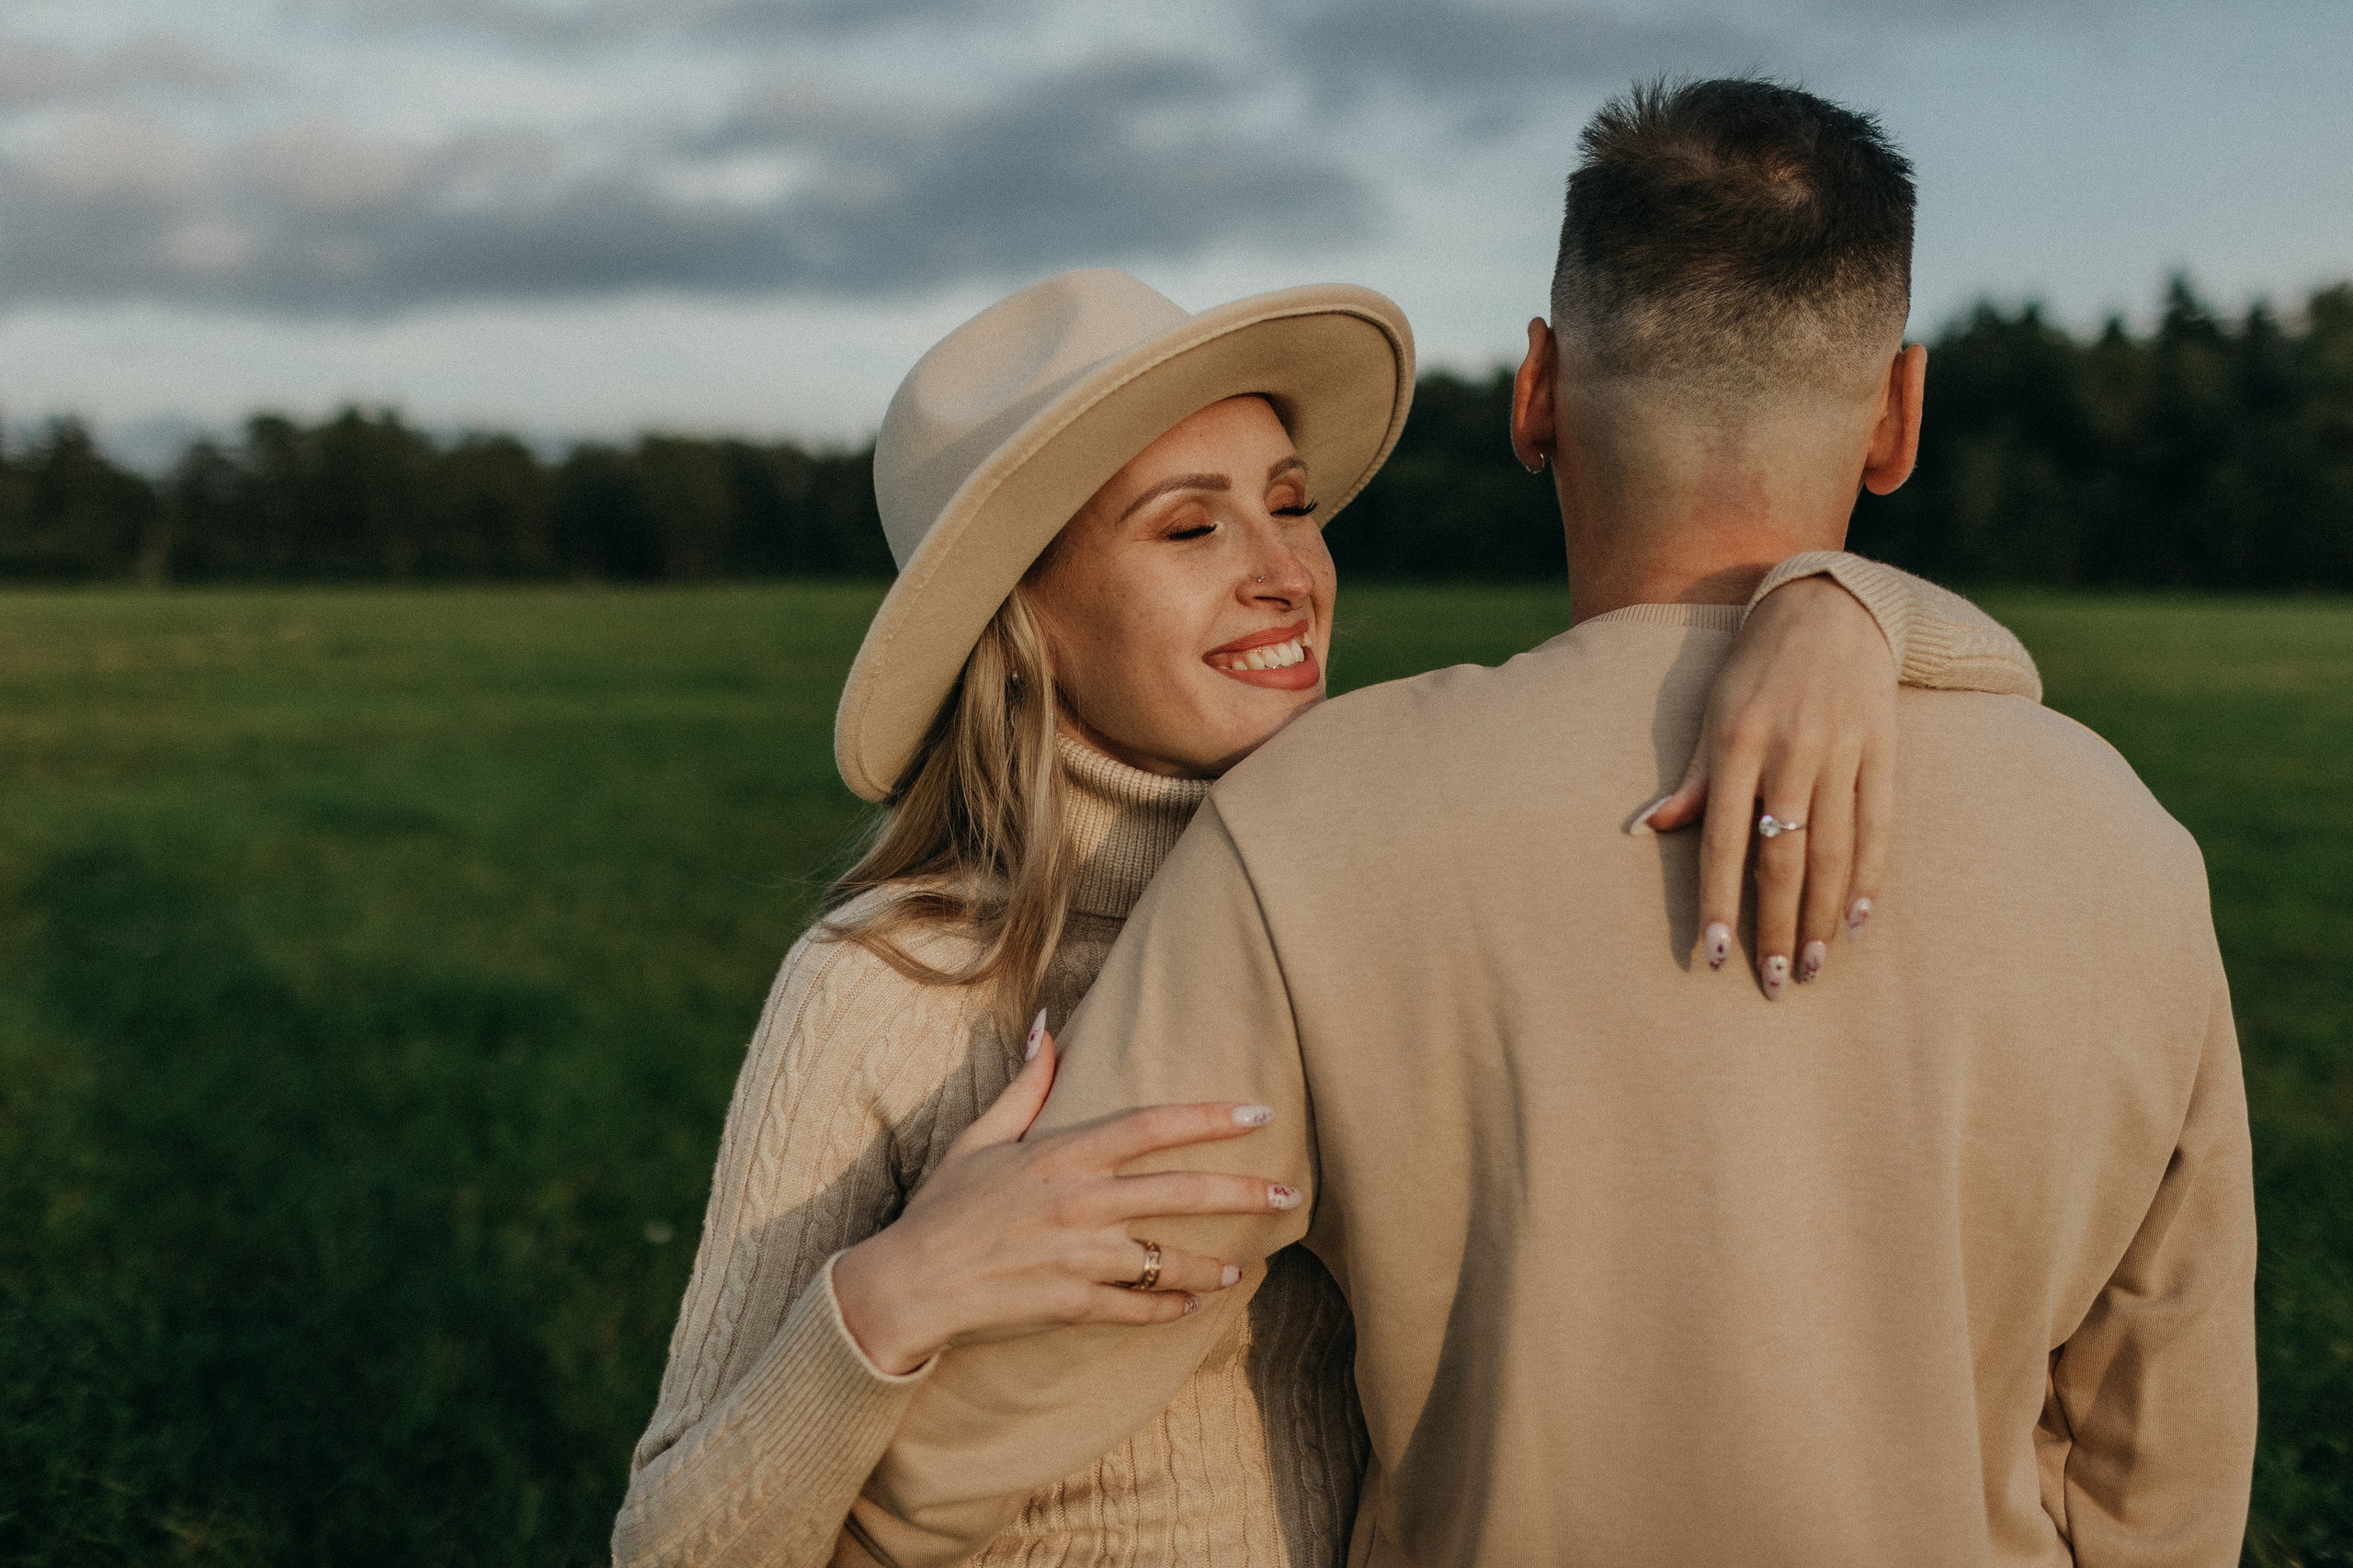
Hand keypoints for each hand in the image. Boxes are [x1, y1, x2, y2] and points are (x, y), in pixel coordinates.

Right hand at [830, 1014, 1295, 1374]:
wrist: (906, 1283)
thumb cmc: (944, 1208)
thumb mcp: (982, 1137)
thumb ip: (1027, 1084)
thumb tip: (1053, 1024)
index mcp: (1062, 1155)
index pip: (1151, 1126)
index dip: (1209, 1118)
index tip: (1258, 1113)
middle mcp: (1078, 1203)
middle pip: (1179, 1192)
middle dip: (1241, 1193)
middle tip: (1288, 1196)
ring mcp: (1076, 1257)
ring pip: (1166, 1259)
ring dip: (1211, 1263)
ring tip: (1244, 1266)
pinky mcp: (1069, 1303)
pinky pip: (1136, 1309)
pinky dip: (1170, 1309)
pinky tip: (1197, 1305)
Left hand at [1637, 576, 1893, 995]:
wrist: (1830, 606)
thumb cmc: (1755, 668)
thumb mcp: (1712, 713)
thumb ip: (1691, 778)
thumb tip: (1646, 831)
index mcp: (1737, 745)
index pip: (1724, 842)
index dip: (1718, 902)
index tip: (1713, 957)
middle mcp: (1790, 751)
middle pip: (1783, 858)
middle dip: (1777, 927)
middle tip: (1775, 985)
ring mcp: (1841, 752)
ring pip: (1834, 851)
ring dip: (1822, 916)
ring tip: (1813, 968)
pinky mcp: (1883, 750)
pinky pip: (1879, 825)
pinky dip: (1870, 877)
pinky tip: (1857, 921)